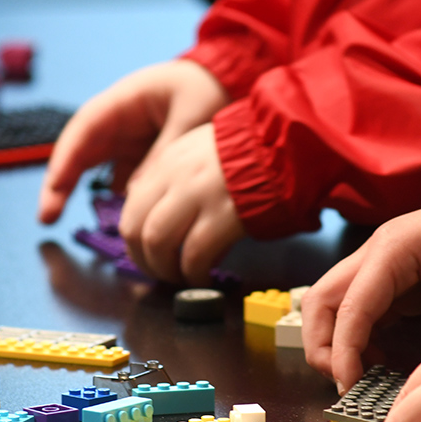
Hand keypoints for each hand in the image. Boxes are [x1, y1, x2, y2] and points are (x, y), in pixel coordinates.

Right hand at [38, 60, 229, 223]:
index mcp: (125, 101)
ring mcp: (126, 139)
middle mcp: (117, 121)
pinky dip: (117, 200)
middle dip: (59, 183)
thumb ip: (166, 152)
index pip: (85, 129)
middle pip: (79, 151)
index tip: (55, 186)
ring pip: (94, 168)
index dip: (66, 158)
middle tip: (45, 217)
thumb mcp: (192, 116)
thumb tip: (138, 192)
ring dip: (78, 193)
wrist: (228, 82)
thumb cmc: (207, 89)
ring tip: (59, 220)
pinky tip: (121, 223)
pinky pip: (122, 180)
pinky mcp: (140, 156)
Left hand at [119, 123, 244, 284]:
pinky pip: (194, 255)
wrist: (288, 142)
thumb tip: (156, 216)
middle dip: (142, 260)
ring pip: (157, 243)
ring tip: (180, 279)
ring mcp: (199, 195)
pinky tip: (202, 278)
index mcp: (168, 162)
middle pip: (135, 228)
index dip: (134, 239)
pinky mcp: (225, 216)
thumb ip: (175, 178)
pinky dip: (193, 274)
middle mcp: (176, 177)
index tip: (147, 254)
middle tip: (159, 273)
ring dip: (164, 270)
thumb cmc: (250, 152)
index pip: (131, 206)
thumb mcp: (201, 152)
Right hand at [302, 206, 420, 392]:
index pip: (350, 307)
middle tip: (344, 382)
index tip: (348, 386)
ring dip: (333, 344)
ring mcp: (373, 268)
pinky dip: (355, 340)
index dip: (343, 352)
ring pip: (329, 308)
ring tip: (360, 375)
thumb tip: (420, 378)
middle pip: (319, 303)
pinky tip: (376, 361)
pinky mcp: (383, 282)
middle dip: (322, 346)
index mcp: (389, 252)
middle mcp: (370, 257)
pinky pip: (354, 314)